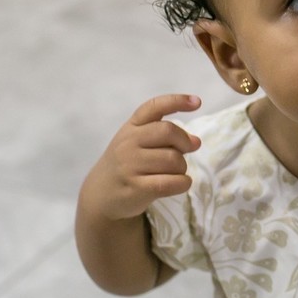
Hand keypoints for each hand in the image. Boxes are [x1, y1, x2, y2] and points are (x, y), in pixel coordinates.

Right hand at [79, 94, 201, 221]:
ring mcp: (130, 165)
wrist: (100, 195)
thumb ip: (164, 137)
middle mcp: (128, 142)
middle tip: (187, 151)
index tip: (197, 102)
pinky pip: (172, 182)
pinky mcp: (136, 188)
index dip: (177, 101)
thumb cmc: (127, 165)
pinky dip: (183, 183)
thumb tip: (196, 141)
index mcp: (130, 127)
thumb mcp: (136, 143)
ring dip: (182, 167)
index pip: (154, 107)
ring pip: (174, 159)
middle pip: (168, 131)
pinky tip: (179, 184)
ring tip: (174, 173)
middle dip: (185, 142)